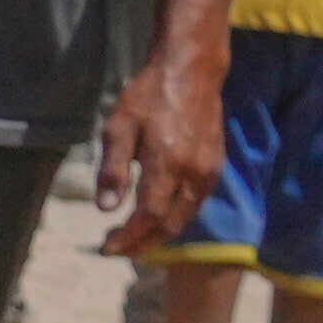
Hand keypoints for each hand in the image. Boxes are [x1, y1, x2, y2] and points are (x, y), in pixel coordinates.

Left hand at [94, 55, 232, 262]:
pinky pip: (196, 204)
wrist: (192, 72)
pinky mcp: (216, 166)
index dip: (128, 238)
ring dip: (160, 235)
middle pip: (169, 225)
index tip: (106, 248)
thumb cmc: (149, 96)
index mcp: (168, 163)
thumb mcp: (119, 128)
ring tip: (134, 241)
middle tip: (117, 250)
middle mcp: (194, 173)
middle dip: (143, 244)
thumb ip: (113, 169)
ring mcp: (209, 171)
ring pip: (185, 218)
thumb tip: (106, 208)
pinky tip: (157, 219)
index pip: (148, 216)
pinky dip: (176, 219)